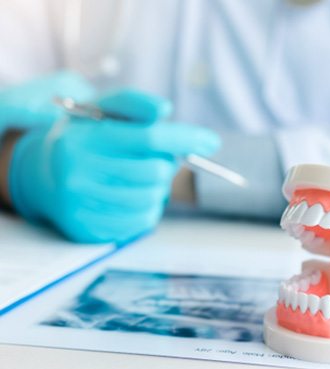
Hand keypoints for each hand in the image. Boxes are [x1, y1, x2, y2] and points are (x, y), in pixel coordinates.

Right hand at [8, 89, 219, 242]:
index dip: (185, 138)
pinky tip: (134, 196)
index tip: (211, 142)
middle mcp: (77, 174)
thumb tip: (165, 110)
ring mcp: (82, 206)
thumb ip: (134, 104)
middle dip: (167, 165)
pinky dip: (149, 207)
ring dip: (158, 188)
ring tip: (141, 178)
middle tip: (158, 159)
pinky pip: (142, 222)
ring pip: (152, 199)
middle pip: (155, 173)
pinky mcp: (89, 230)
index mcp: (83, 140)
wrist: (44, 175)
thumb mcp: (101, 111)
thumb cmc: (85, 139)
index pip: (148, 137)